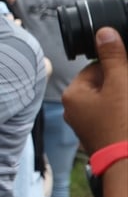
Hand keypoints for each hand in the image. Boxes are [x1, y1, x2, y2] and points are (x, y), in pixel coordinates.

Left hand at [63, 27, 127, 151]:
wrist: (127, 163)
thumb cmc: (122, 123)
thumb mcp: (120, 83)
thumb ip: (113, 57)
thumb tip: (103, 32)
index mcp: (73, 94)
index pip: (94, 67)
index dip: (116, 67)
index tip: (127, 72)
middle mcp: (74, 110)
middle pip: (103, 84)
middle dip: (121, 82)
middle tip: (127, 91)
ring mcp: (87, 125)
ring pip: (109, 100)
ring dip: (122, 96)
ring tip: (127, 104)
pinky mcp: (100, 136)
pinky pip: (112, 115)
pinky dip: (122, 111)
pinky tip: (125, 117)